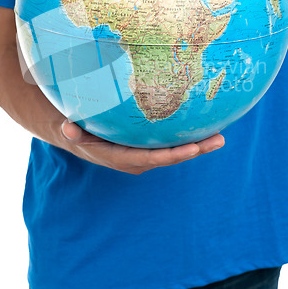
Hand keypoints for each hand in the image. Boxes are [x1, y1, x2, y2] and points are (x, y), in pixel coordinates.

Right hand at [61, 119, 224, 174]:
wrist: (80, 139)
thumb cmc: (78, 132)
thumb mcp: (73, 131)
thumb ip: (72, 131)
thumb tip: (68, 128)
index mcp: (122, 158)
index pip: (151, 159)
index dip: (172, 155)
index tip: (193, 149)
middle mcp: (136, 160)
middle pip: (170, 157)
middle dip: (194, 150)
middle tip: (218, 139)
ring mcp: (144, 155)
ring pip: (173, 152)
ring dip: (196, 145)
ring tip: (219, 135)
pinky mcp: (147, 148)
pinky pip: (169, 145)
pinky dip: (186, 139)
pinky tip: (203, 128)